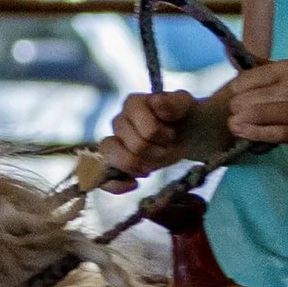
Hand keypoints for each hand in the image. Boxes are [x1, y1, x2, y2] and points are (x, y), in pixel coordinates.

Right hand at [98, 85, 212, 185]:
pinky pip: (102, 177)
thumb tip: (156, 103)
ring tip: (152, 165)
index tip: (173, 134)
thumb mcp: (186, 105)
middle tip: (166, 148)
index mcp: (133, 104)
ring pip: (113, 157)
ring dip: (140, 166)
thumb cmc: (182, 118)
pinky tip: (133, 184)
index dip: (165, 136)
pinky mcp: (113, 162)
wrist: (184, 133)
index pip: (149, 129)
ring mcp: (114, 142)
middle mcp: (119, 121)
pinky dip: (116, 184)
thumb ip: (175, 102)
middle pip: (137, 147)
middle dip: (159, 153)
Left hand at [225, 59, 287, 146]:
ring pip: (252, 117)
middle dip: (236, 109)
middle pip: (245, 100)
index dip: (235, 92)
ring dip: (238, 123)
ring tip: (235, 125)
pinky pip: (267, 134)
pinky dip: (250, 134)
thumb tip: (230, 57)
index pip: (244, 80)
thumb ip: (264, 67)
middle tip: (237, 114)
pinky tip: (243, 133)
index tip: (237, 99)